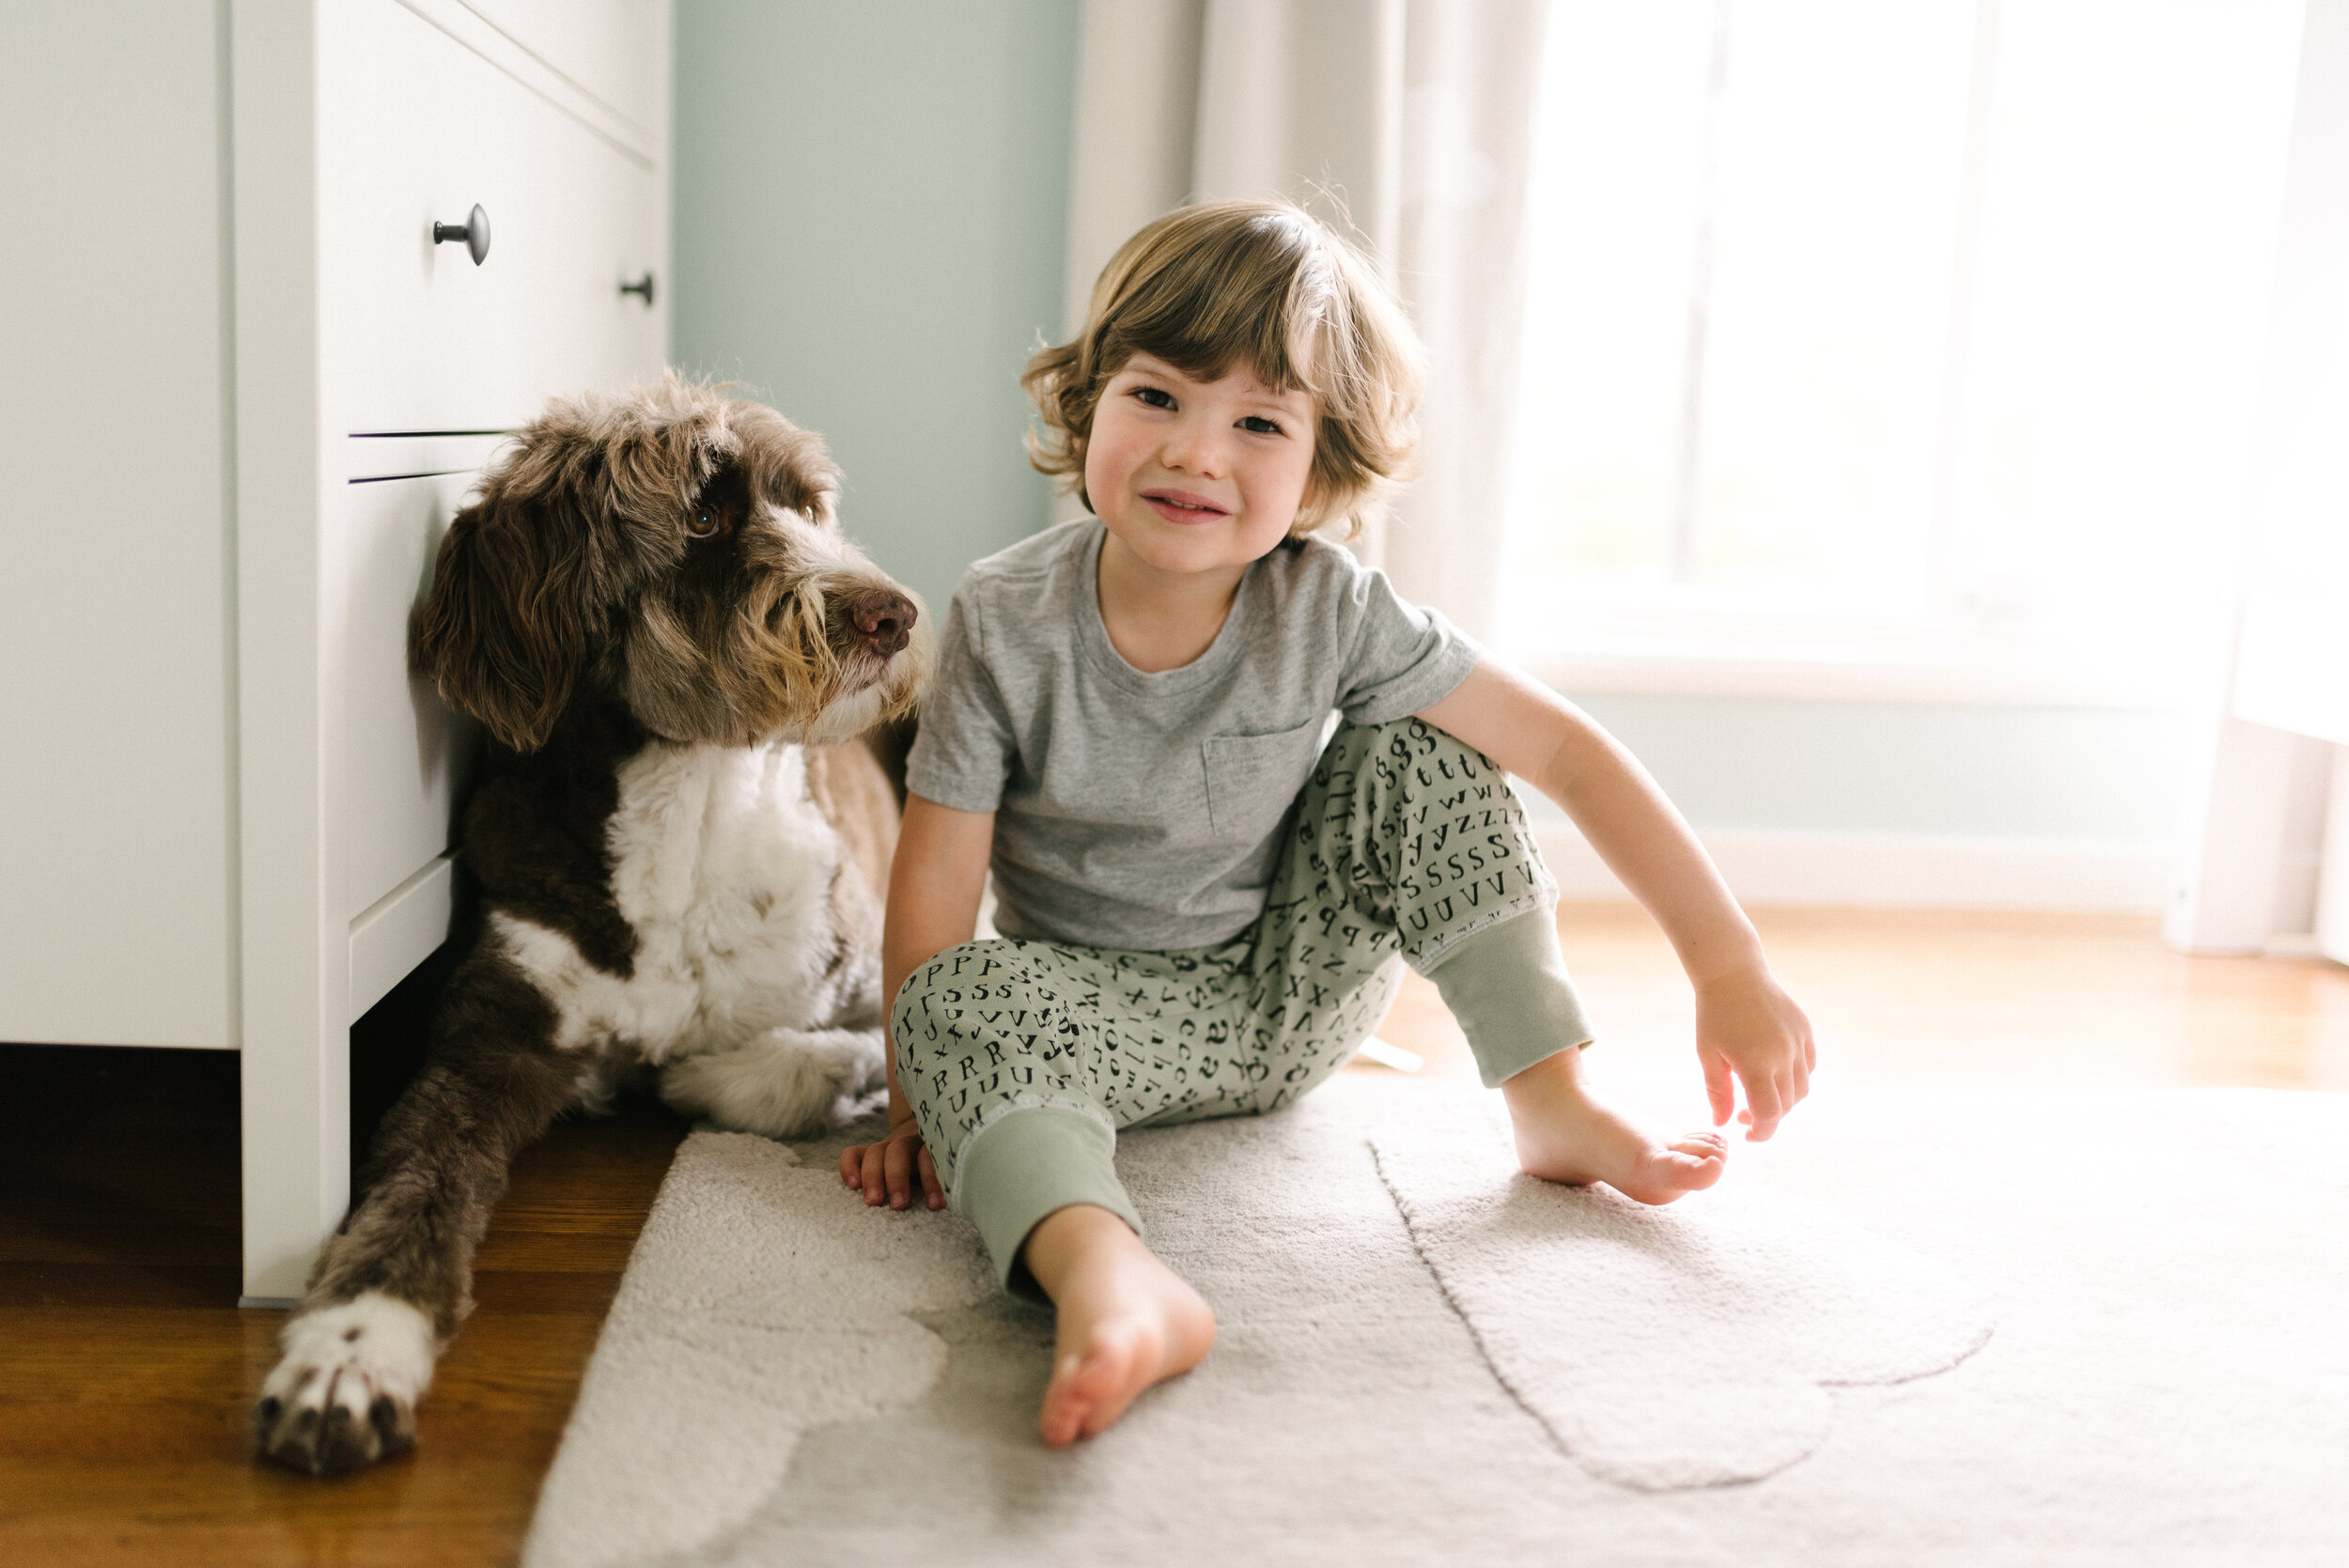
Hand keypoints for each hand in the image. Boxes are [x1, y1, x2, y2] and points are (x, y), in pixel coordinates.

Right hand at [840, 1112, 944, 1209]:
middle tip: (899, 1205)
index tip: (936, 1205)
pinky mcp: (868, 1153)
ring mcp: (887, 1146)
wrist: (924, 1138)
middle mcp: (908, 1141)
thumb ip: (950, 1181)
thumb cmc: (940, 1166)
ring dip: (873, 1177)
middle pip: (899, 1151)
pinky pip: (853, 1153)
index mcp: (932, 1144)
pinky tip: (852, 1186)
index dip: (933, 1179)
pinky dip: (849, 1166)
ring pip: (876, 1152)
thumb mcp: (948, 1171)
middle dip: (897, 1177)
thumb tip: (965, 1203)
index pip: (930, 1155)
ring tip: (873, 1202)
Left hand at [1694, 965, 1814, 1140]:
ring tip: (1760, 1093)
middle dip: (1768, 1117)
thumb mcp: (1708, 1055)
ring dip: (1784, 1100)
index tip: (1748, 1135)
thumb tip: (1723, 1124)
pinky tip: (1775, 1074)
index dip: (1761, 1132)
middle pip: (1786, 1105)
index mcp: (1755, 1064)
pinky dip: (1797, 1078)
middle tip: (1744, 1114)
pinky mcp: (1805, 1030)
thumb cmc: (1713, 1014)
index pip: (1768, 1114)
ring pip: (1802, 1088)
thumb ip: (1718, 1093)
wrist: (1733, 972)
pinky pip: (1808, 1066)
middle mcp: (1783, 1055)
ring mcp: (1798, 1041)